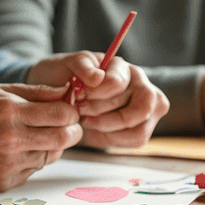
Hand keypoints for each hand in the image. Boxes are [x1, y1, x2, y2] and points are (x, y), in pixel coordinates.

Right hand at [0, 83, 81, 191]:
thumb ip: (34, 92)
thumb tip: (66, 93)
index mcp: (9, 112)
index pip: (62, 115)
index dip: (71, 112)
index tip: (67, 110)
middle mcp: (11, 139)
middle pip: (64, 138)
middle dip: (70, 130)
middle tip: (65, 125)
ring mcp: (8, 163)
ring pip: (52, 155)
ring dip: (50, 144)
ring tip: (33, 135)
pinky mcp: (5, 181)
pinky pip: (34, 169)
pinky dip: (32, 158)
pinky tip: (15, 149)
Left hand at [27, 52, 168, 147]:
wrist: (60, 96)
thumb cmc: (67, 77)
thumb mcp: (69, 64)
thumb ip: (82, 64)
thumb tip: (98, 77)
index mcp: (124, 68)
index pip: (118, 83)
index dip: (97, 92)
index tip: (78, 95)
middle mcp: (141, 87)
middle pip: (135, 109)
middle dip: (102, 113)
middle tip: (80, 109)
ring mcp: (144, 110)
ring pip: (139, 130)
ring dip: (108, 128)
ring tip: (86, 120)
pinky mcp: (140, 128)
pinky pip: (135, 140)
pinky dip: (112, 138)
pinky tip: (95, 128)